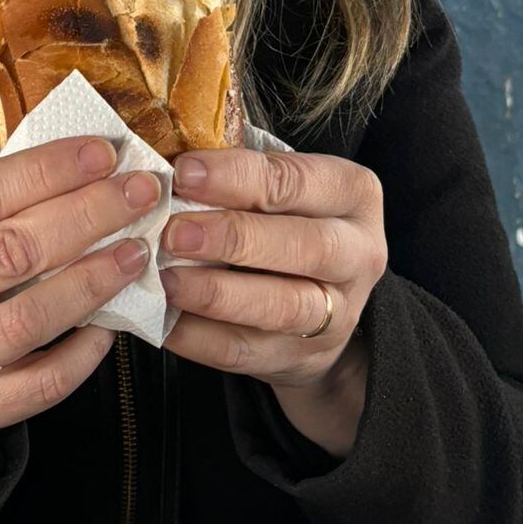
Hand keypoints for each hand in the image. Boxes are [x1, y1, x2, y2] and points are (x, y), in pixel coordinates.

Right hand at [0, 137, 161, 464]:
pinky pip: (41, 382)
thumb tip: (82, 166)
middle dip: (86, 215)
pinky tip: (111, 322)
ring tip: (136, 252)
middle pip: (7, 251)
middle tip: (139, 193)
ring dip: (92, 280)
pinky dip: (84, 350)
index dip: (46, 171)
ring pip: (27, 318)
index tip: (103, 153)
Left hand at [160, 149, 385, 401]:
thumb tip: (163, 166)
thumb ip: (239, 175)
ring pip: (283, 307)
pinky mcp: (304, 358)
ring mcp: (338, 314)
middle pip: (305, 246)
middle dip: (234, 237)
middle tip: (175, 232)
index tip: (184, 173)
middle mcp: (359, 254)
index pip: (296, 180)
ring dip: (218, 293)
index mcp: (353, 194)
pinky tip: (165, 318)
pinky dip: (200, 338)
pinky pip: (248, 352)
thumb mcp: (282, 186)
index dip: (238, 176)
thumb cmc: (288, 220)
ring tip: (167, 279)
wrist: (324, 298)